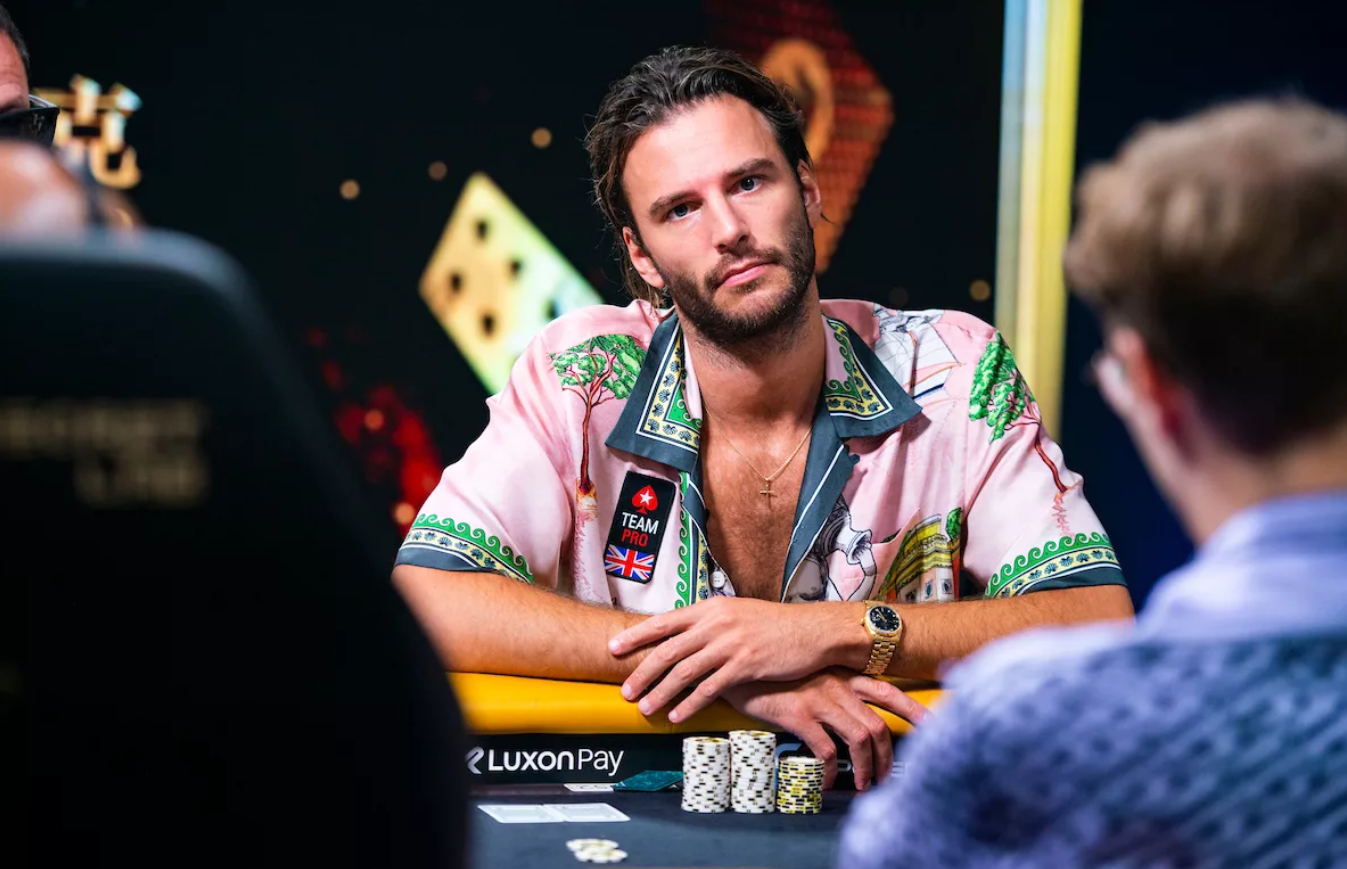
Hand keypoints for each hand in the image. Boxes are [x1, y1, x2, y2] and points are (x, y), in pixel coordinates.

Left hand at [608, 597, 859, 722]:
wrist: (811, 630)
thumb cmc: (774, 624)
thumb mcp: (737, 614)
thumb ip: (709, 623)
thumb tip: (683, 637)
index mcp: (710, 608)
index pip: (663, 621)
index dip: (635, 635)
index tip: (613, 647)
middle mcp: (716, 623)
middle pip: (668, 650)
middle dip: (642, 672)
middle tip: (625, 691)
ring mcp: (730, 644)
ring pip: (684, 671)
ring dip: (661, 693)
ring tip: (645, 708)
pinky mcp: (745, 664)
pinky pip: (709, 688)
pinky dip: (690, 704)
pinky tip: (677, 715)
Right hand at [722, 668, 928, 791]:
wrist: (736, 663)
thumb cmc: (774, 671)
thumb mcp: (809, 671)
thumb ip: (832, 687)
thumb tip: (850, 713)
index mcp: (843, 674)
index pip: (889, 691)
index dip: (914, 711)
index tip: (933, 726)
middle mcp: (837, 685)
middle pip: (879, 724)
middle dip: (889, 757)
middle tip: (888, 777)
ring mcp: (819, 700)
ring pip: (860, 738)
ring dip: (866, 768)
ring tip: (864, 785)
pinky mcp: (798, 715)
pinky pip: (824, 750)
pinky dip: (830, 771)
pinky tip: (826, 781)